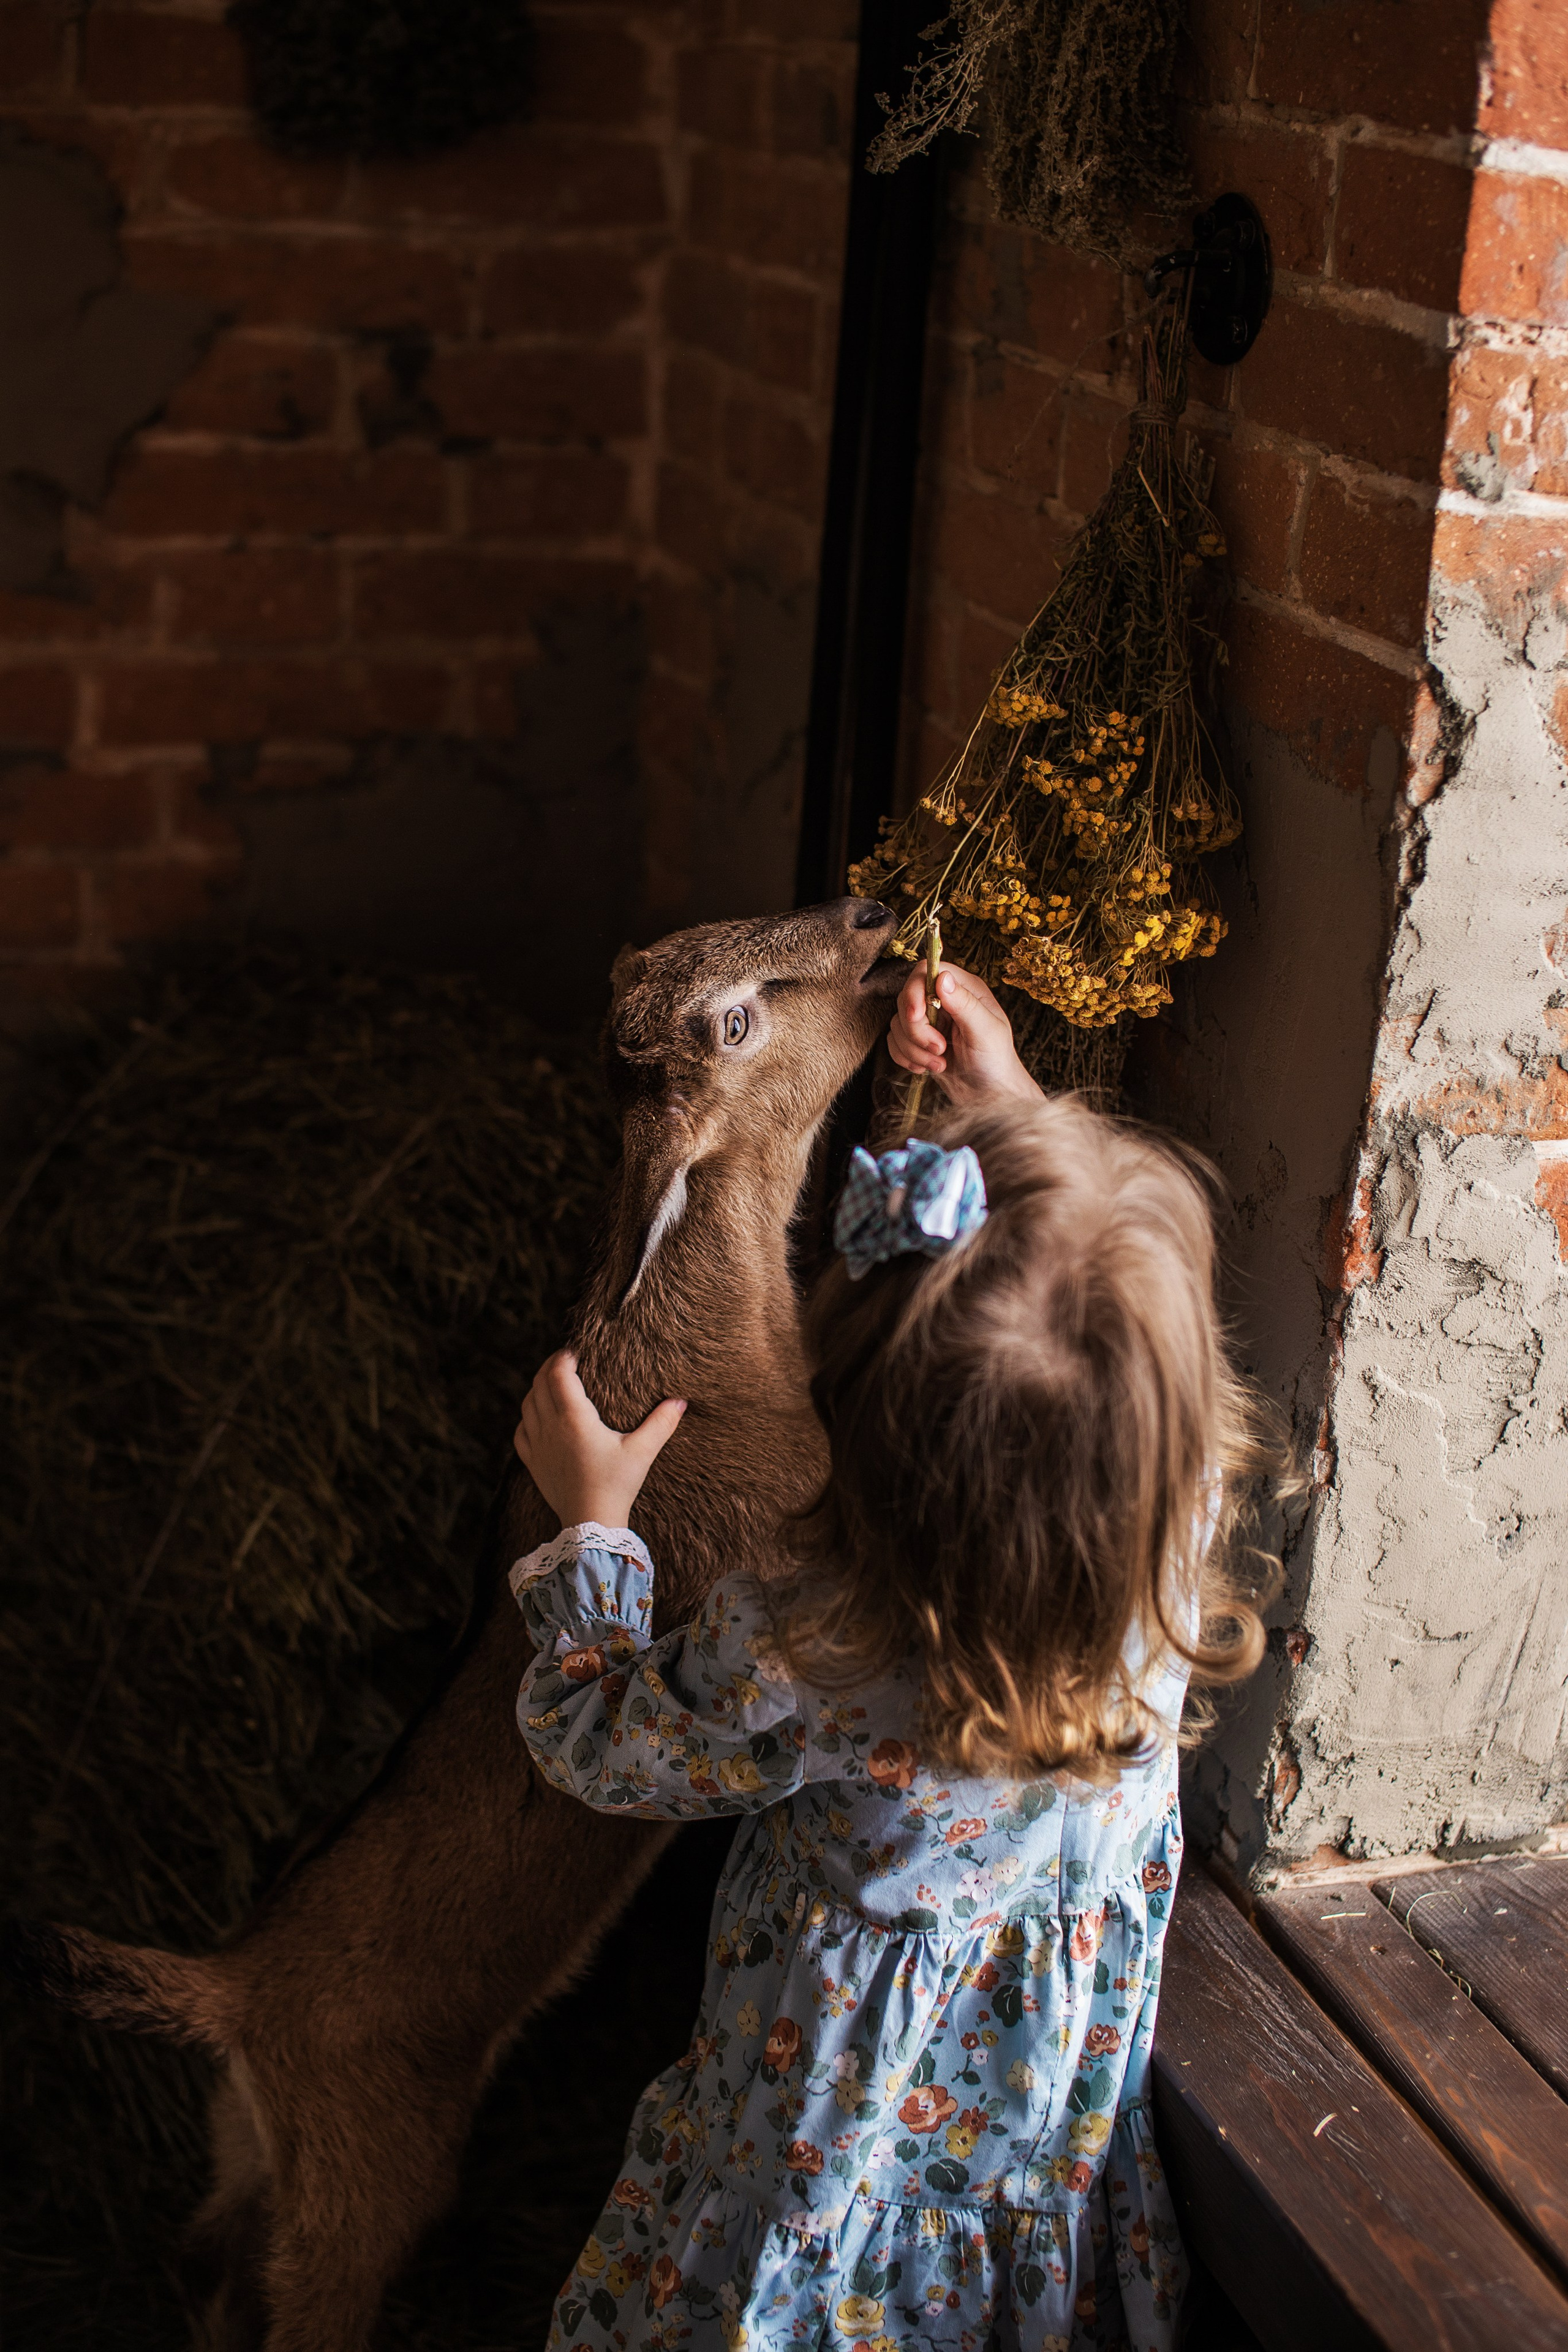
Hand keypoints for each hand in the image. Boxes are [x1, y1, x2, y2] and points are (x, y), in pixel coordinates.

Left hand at [513, 1352, 685, 1528]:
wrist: (591, 1523)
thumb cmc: (616, 1486)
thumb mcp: (642, 1452)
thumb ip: (661, 1423)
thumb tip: (681, 1401)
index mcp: (574, 1419)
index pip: (559, 1374)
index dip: (564, 1357)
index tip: (575, 1350)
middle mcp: (550, 1427)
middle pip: (539, 1384)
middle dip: (550, 1367)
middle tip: (566, 1360)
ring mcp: (538, 1446)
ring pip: (527, 1405)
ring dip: (537, 1388)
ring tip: (553, 1383)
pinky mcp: (533, 1463)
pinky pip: (521, 1431)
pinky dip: (527, 1417)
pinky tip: (537, 1417)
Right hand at [888, 959, 1043, 1106]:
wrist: (989, 1096)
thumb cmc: (996, 1062)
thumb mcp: (986, 1031)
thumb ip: (965, 1003)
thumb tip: (942, 977)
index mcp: (964, 989)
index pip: (926, 971)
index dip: (914, 991)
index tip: (917, 1016)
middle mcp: (943, 1001)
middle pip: (907, 999)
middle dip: (917, 1030)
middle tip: (940, 1049)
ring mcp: (929, 1021)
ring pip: (898, 1023)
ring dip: (914, 1049)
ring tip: (940, 1064)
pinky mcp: (918, 1042)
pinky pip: (894, 1041)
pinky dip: (905, 1057)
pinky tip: (927, 1069)